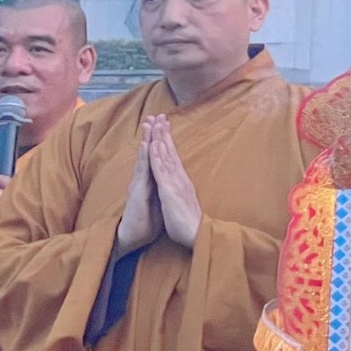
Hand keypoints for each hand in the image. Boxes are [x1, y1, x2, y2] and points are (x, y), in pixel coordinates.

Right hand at [115, 134, 161, 255]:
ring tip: (149, 124)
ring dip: (146, 140)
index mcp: (151, 181)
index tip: (164, 125)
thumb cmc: (145, 221)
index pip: (156, 157)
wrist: (133, 237)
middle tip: (156, 115)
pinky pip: (141, 172)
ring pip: (144, 158)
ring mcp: (138, 184)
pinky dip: (143, 157)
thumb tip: (167, 181)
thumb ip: (161, 188)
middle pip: (149, 153)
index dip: (160, 141)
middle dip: (152, 134)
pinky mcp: (136, 191)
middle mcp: (143, 179)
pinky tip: (145, 145)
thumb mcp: (158, 201)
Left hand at [147, 116, 202, 247]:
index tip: (164, 127)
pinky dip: (157, 157)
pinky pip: (161, 171)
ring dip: (159, 139)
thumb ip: (180, 192)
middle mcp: (180, 178)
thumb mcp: (183, 203)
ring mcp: (175, 183)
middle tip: (160, 116)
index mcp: (181, 181)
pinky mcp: (169, 190)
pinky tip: (154, 145)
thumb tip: (178, 187)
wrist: (197, 235)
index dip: (168, 142)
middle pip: (170, 151)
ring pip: (165, 156)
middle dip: (164, 133)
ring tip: (155, 123)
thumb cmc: (189, 223)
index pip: (174, 157)